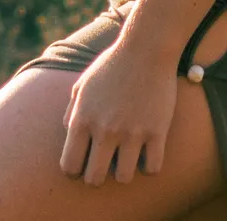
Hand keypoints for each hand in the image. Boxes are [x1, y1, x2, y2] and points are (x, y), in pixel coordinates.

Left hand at [59, 34, 178, 185]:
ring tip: (127, 157)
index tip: (82, 165)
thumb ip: (72, 112)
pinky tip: (147, 153)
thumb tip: (70, 136)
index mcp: (83, 119)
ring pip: (124, 178)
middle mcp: (105, 129)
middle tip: (105, 165)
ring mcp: (132, 132)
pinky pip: (152, 168)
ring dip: (124, 171)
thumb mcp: (82, 84)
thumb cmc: (111, 64)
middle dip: (96, 176)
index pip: (70, 165)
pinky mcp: (157, 131)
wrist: (146, 47)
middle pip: (94, 179)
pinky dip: (149, 166)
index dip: (74, 171)